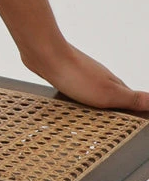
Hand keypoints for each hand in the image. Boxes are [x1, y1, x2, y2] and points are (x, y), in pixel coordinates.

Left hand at [24, 39, 148, 114]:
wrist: (45, 54)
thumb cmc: (75, 73)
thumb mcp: (109, 93)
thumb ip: (132, 99)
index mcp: (113, 82)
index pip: (129, 100)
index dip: (133, 112)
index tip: (134, 122)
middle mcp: (100, 77)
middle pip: (111, 96)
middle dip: (114, 110)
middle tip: (114, 125)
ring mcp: (82, 75)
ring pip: (92, 93)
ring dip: (94, 104)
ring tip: (93, 119)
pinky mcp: (65, 75)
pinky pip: (75, 90)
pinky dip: (77, 98)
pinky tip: (71, 104)